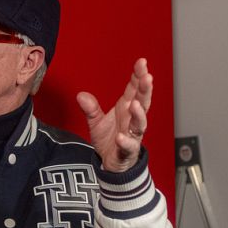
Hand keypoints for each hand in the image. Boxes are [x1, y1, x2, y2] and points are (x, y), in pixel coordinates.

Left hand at [76, 58, 152, 172]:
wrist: (112, 164)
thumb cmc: (110, 140)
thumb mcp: (96, 122)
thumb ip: (91, 109)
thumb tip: (81, 95)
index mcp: (127, 109)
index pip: (135, 90)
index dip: (139, 76)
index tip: (141, 63)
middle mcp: (132, 120)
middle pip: (143, 102)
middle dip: (145, 90)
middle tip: (147, 77)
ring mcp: (132, 135)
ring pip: (140, 123)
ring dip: (139, 114)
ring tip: (134, 104)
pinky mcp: (127, 151)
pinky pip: (128, 146)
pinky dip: (126, 141)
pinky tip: (121, 136)